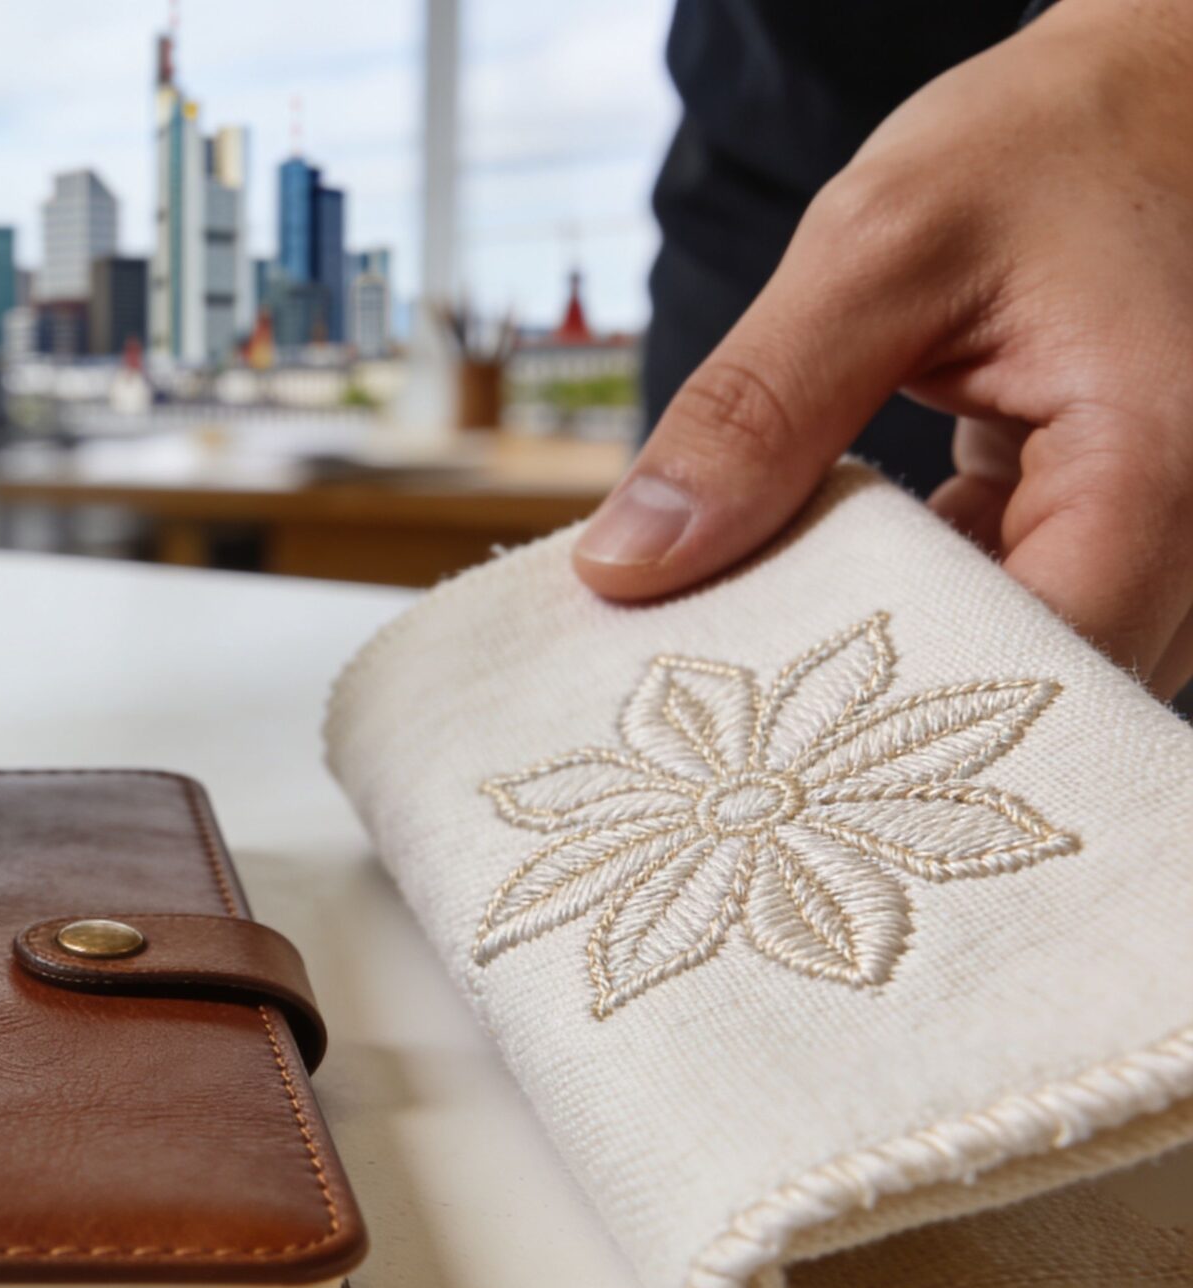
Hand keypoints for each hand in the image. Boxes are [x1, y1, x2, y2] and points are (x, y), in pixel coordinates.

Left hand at [574, 0, 1192, 697]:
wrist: (1135, 107)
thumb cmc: (1041, 149)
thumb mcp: (877, 250)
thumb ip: (755, 410)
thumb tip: (628, 562)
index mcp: (1164, 469)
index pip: (1033, 662)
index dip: (876, 703)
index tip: (720, 687)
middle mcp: (1187, 536)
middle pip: (1020, 689)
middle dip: (854, 693)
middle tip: (689, 675)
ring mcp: (1154, 547)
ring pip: (1004, 664)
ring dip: (870, 649)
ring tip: (728, 627)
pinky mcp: (1096, 538)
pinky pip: (997, 614)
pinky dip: (891, 606)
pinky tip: (786, 588)